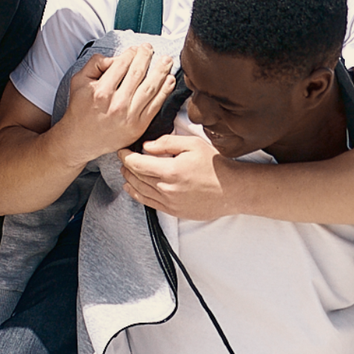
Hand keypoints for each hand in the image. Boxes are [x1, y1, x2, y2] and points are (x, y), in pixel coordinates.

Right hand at [56, 45, 177, 166]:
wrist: (80, 140)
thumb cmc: (80, 109)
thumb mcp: (78, 82)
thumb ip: (94, 64)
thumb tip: (115, 58)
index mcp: (101, 91)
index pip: (122, 64)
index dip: (131, 53)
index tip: (136, 48)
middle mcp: (116, 104)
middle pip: (138, 73)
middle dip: (146, 57)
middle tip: (150, 48)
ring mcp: (129, 116)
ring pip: (150, 88)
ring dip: (161, 71)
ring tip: (167, 60)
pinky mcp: (138, 127)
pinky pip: (155, 106)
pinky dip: (165, 91)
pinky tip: (169, 80)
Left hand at [121, 133, 235, 220]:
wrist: (232, 190)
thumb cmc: (215, 165)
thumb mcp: (193, 144)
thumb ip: (167, 143)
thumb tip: (146, 146)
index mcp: (170, 170)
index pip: (137, 163)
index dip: (126, 156)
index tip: (122, 150)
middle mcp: (166, 188)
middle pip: (136, 177)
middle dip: (126, 167)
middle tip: (124, 159)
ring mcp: (168, 202)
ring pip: (139, 191)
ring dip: (129, 180)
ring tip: (126, 172)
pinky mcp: (173, 211)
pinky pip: (148, 203)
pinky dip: (136, 195)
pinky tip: (132, 189)